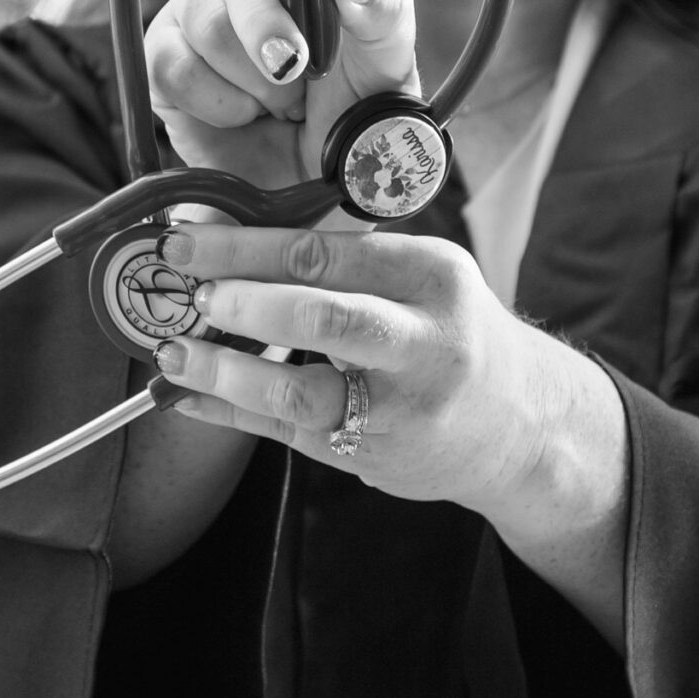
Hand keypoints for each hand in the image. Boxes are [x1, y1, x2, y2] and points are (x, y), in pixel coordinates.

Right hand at [144, 0, 419, 200]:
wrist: (320, 179)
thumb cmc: (359, 108)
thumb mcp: (389, 61)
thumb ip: (382, 10)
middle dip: (268, 29)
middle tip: (293, 69)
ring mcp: (198, 13)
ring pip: (206, 23)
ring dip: (254, 79)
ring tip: (284, 104)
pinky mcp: (164, 60)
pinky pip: (172, 66)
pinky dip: (219, 102)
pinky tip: (245, 115)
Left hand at [147, 225, 631, 648]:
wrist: (523, 425)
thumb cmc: (452, 334)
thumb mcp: (425, 280)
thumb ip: (347, 264)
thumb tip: (231, 243)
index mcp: (431, 276)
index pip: (326, 252)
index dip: (245, 246)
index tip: (187, 240)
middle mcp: (423, 342)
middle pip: (322, 316)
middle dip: (242, 301)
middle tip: (189, 292)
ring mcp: (400, 409)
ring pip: (302, 392)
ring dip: (225, 371)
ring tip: (175, 351)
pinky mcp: (373, 457)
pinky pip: (287, 434)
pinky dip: (229, 415)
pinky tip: (186, 397)